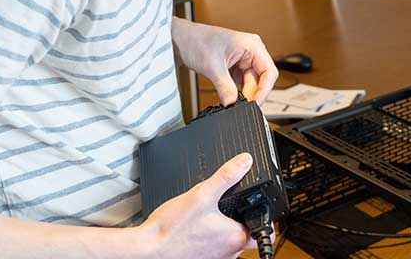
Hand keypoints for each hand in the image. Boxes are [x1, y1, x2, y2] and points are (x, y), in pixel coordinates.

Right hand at [138, 153, 258, 258]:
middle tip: (231, 206)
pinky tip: (196, 227)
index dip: (265, 220)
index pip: (263, 234)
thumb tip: (245, 162)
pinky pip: (211, 250)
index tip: (259, 208)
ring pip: (227, 244)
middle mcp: (227, 254)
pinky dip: (209, 238)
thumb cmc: (170, 230)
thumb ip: (226, 177)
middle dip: (240, 221)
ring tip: (210, 215)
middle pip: (245, 237)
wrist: (145, 251)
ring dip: (223, 230)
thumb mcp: (201, 194)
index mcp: (234, 238)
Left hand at [171, 19, 278, 104]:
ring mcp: (243, 60)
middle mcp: (251, 52)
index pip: (269, 72)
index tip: (255, 104)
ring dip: (243, 93)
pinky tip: (229, 96)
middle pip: (261, 80)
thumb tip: (232, 105)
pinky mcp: (234, 67)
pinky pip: (241, 84)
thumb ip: (225, 87)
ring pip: (251, 84)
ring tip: (231, 100)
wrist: (179, 40)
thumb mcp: (212, 66)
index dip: (264, 90)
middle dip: (252, 94)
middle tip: (240, 106)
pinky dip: (236, 92)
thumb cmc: (196, 41)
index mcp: (252, 45)